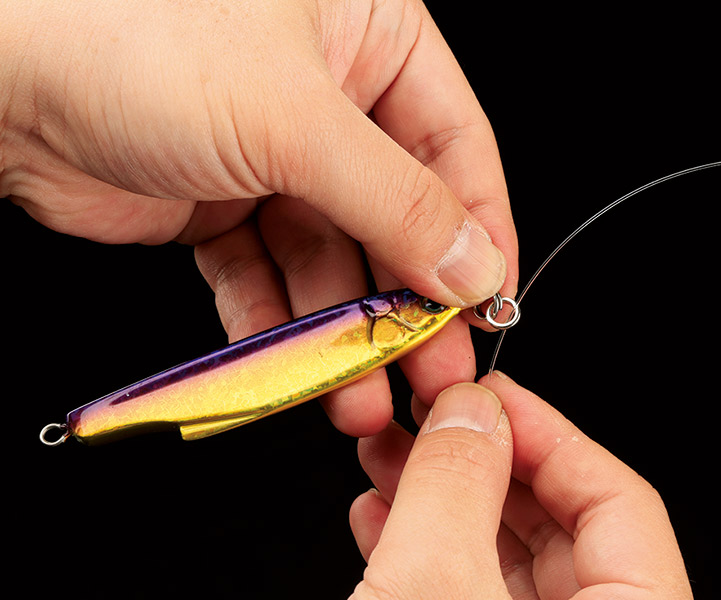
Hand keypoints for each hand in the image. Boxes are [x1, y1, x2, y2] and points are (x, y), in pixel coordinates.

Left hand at [0, 1, 516, 435]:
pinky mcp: (226, 204)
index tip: (487, 301)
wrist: (2, 75)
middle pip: (399, 215)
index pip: (456, 146)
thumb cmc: (132, 36)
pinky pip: (269, 273)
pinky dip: (278, 321)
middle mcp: (331, 96)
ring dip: (344, 330)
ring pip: (333, 258)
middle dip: (411, 300)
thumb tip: (472, 263)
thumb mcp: (295, 119)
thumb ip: (396, 200)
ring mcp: (277, 154)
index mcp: (369, 38)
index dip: (480, 230)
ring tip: (358, 390)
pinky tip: (289, 361)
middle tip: (430, 365)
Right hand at [349, 373, 692, 598]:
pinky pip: (465, 594)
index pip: (618, 501)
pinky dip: (422, 552)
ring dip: (439, 500)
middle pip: (557, 525)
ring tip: (388, 456)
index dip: (549, 433)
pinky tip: (380, 515)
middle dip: (479, 461)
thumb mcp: (433, 585)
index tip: (491, 395)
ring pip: (500, 559)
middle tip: (432, 417)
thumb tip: (471, 414)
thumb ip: (457, 485)